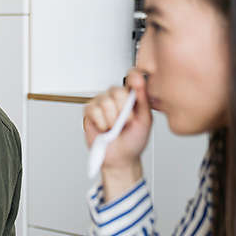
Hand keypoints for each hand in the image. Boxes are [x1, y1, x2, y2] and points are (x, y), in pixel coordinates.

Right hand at [83, 70, 151, 197]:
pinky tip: (104, 127)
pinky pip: (93, 110)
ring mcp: (101, 103)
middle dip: (123, 109)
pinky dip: (101, 122)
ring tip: (114, 127)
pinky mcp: (89, 112)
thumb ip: (143, 100)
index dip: (133, 78)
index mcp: (131, 97)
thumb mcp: (145, 120)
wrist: (120, 158)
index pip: (131, 78)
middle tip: (126, 122)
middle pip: (116, 90)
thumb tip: (140, 83)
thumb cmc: (134, 140)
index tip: (136, 84)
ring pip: (104, 101)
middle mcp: (115, 98)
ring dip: (111, 119)